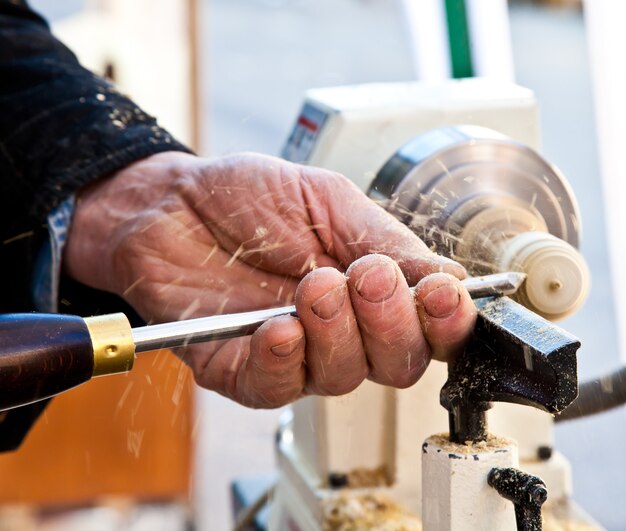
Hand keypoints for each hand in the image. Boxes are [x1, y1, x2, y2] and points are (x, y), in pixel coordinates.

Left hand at [64, 152, 476, 406]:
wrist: (173, 202)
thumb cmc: (248, 198)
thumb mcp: (327, 200)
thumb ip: (383, 239)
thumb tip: (450, 276)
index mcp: (369, 289)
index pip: (427, 327)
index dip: (445, 320)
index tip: (439, 293)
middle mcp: (339, 330)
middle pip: (396, 363)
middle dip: (391, 323)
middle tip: (367, 276)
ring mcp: (293, 353)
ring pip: (341, 376)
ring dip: (337, 333)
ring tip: (314, 285)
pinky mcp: (240, 368)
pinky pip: (274, 386)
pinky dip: (282, 361)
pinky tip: (278, 328)